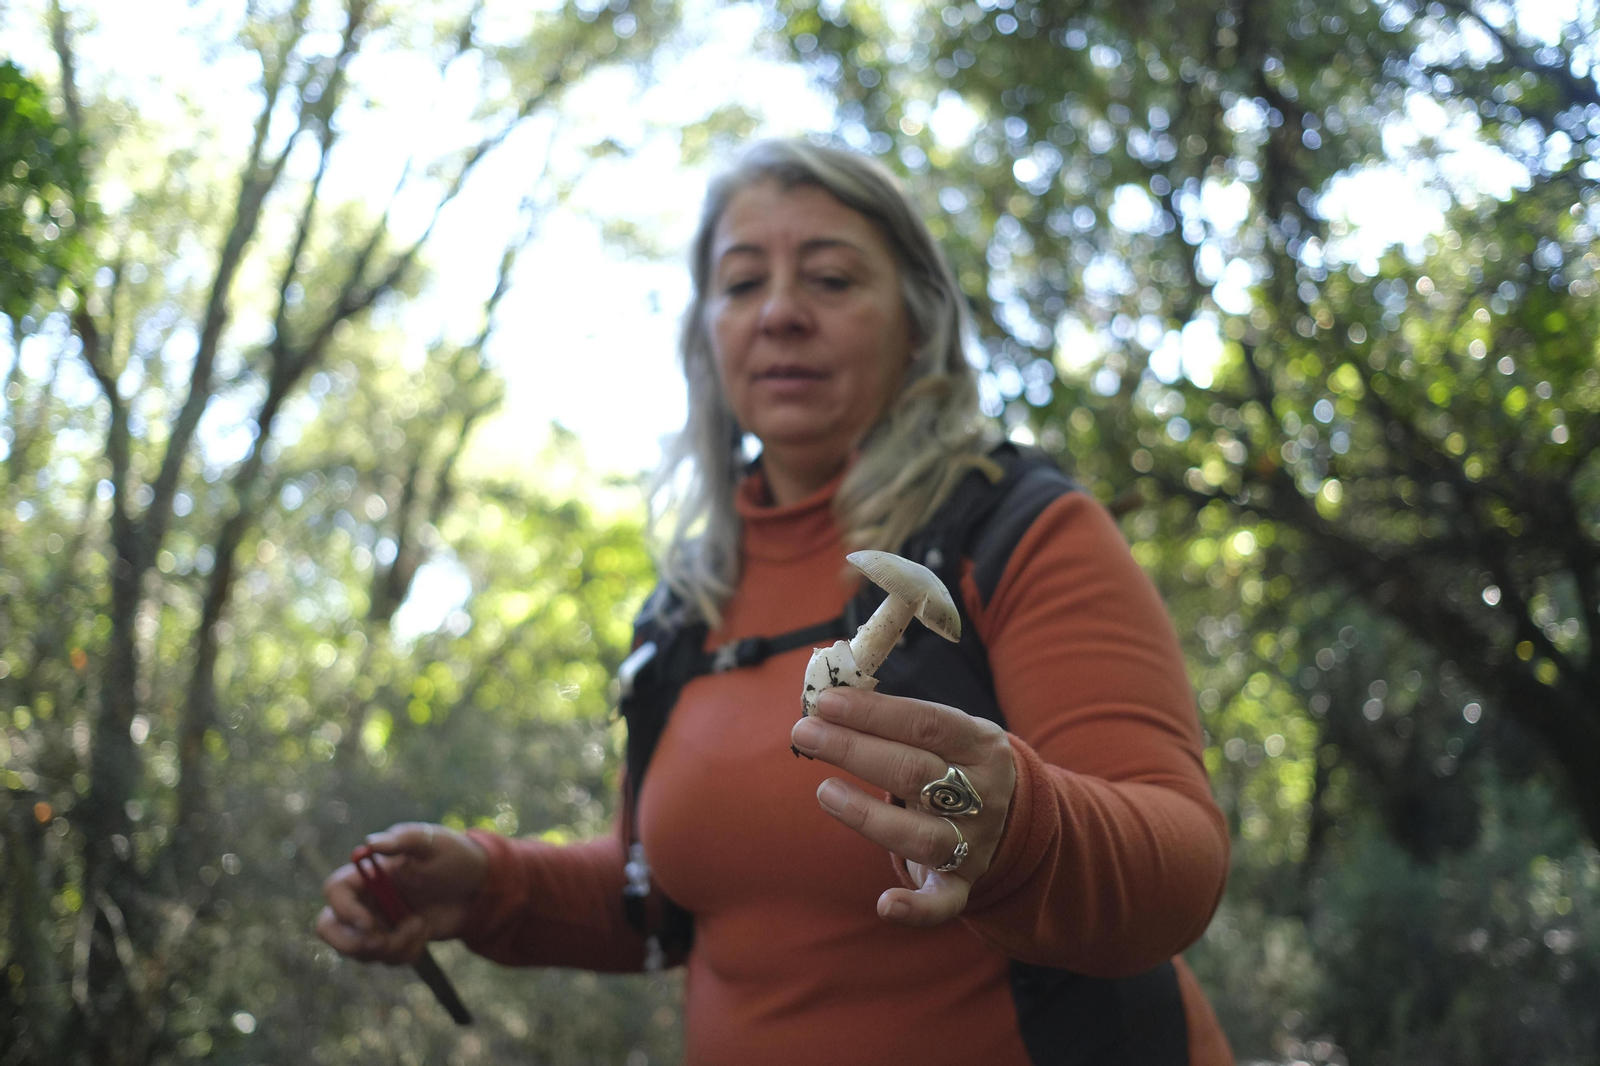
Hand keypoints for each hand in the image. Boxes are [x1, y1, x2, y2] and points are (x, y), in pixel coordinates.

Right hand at [316, 822, 488, 963]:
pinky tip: (425, 931)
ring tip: (421, 924)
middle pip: (329, 929)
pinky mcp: (394, 940)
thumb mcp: (432, 842)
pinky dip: (407, 952)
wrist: (478, 886)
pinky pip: (387, 959)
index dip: (344, 911)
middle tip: (383, 942)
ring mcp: (378, 922)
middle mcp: (366, 898)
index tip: (370, 924)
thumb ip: (403, 840)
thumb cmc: (454, 856)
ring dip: (393, 946)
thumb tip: (369, 843)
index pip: (334, 891)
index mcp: (368, 872)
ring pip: (361, 950)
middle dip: (352, 944)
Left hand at [790, 686, 1015, 927]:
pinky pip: (943, 903)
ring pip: (921, 836)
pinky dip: (917, 910)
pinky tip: (886, 905)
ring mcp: (974, 842)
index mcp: (981, 745)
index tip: (825, 702)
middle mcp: (982, 794)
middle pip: (914, 772)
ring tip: (823, 791)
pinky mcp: (962, 883)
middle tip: (805, 733)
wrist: (1011, 815)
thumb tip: (827, 702)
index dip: (873, 713)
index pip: (925, 723)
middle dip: (854, 750)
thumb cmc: (954, 760)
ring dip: (867, 816)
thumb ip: (896, 718)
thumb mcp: (945, 730)